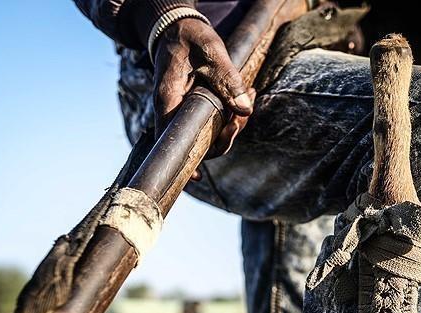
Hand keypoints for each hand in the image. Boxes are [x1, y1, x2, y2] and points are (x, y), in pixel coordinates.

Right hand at [152, 18, 255, 176]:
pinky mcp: (194, 107)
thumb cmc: (190, 37)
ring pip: (208, 133)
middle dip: (225, 137)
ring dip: (233, 124)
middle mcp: (172, 108)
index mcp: (168, 97)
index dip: (184, 159)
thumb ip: (227, 79)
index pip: (170, 137)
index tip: (198, 177)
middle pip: (196, 141)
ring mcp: (183, 110)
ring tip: (252, 96)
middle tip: (242, 116)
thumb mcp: (211, 51)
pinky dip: (232, 114)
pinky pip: (213, 121)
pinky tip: (248, 96)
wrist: (179, 26)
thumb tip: (245, 110)